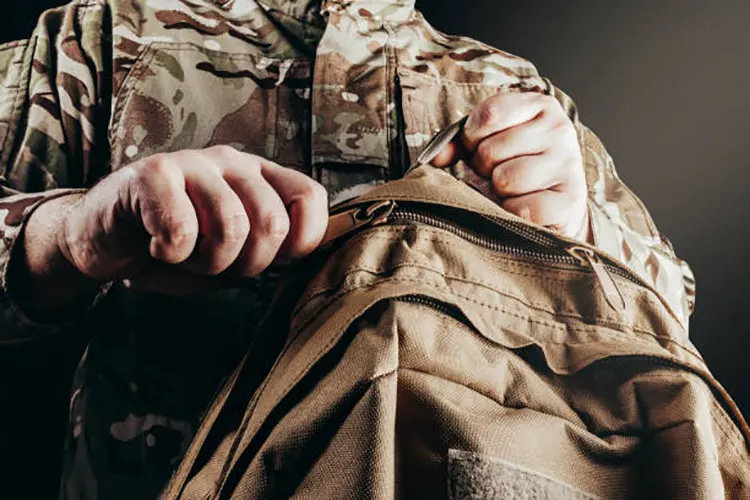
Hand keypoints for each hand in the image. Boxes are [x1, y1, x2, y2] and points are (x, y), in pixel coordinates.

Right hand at [57, 146, 327, 293]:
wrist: (104, 241)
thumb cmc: (176, 249)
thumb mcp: (233, 257)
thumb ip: (271, 251)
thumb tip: (308, 252)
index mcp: (260, 178)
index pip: (309, 197)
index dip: (300, 242)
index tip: (270, 263)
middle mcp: (232, 162)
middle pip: (271, 223)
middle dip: (245, 265)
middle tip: (212, 263)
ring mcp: (192, 162)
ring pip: (230, 227)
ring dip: (205, 262)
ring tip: (183, 255)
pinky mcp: (151, 173)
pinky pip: (181, 228)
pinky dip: (171, 254)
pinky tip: (156, 248)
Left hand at [432, 92, 589, 239]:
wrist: (559, 208)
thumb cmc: (519, 169)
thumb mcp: (492, 144)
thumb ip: (460, 143)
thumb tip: (436, 157)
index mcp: (539, 106)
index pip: (489, 113)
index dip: (472, 136)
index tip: (478, 148)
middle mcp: (559, 129)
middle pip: (490, 150)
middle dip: (484, 169)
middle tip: (499, 175)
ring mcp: (568, 163)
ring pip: (505, 179)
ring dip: (499, 192)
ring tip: (512, 191)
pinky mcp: (570, 200)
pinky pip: (521, 208)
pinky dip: (514, 213)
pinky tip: (523, 209)